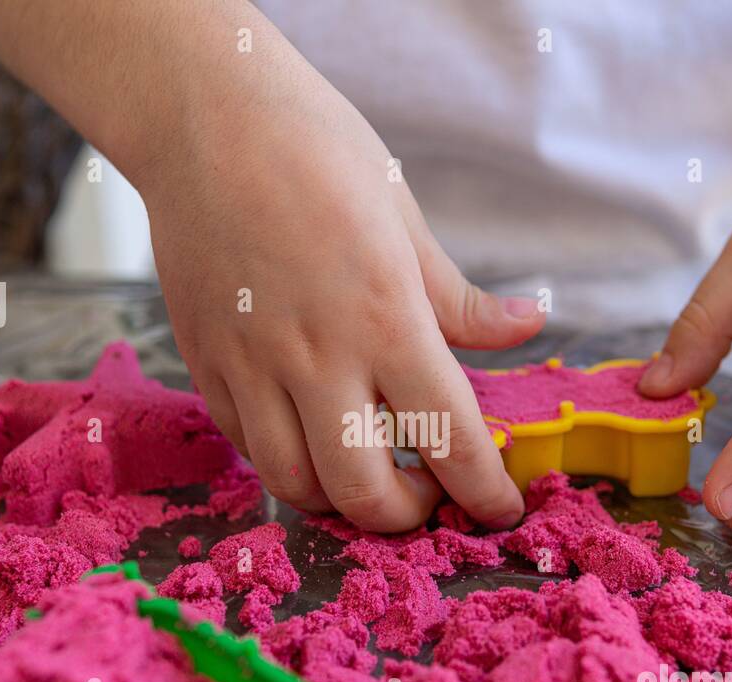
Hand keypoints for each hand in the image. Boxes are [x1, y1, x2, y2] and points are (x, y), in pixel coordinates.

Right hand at [139, 31, 542, 531]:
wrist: (203, 115)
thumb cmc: (317, 151)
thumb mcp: (406, 218)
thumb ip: (461, 300)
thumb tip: (528, 328)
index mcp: (385, 318)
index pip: (450, 439)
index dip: (485, 493)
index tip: (500, 512)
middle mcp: (315, 357)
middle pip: (363, 493)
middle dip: (407, 517)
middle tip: (426, 495)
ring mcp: (251, 366)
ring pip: (294, 485)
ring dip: (339, 503)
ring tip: (365, 476)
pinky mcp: (205, 363)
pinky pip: (246, 445)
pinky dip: (286, 460)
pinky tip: (309, 434)